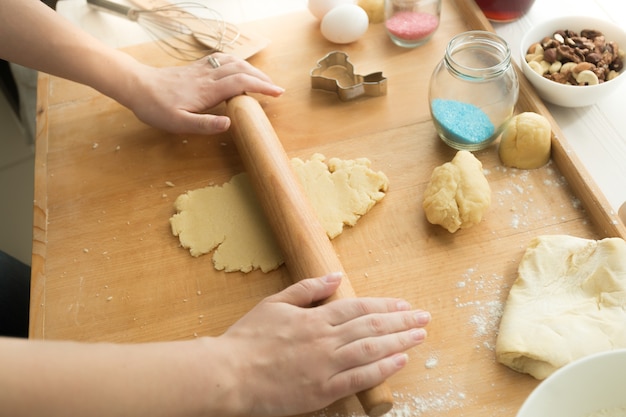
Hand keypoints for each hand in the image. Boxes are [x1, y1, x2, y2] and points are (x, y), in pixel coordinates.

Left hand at [125, 53, 283, 134]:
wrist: (136, 87)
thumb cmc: (156, 108)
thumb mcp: (178, 123)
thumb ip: (204, 124)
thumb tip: (229, 124)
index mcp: (207, 90)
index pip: (241, 83)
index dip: (262, 87)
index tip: (278, 93)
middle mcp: (207, 76)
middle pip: (242, 70)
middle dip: (262, 78)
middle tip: (277, 89)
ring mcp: (202, 70)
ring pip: (233, 62)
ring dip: (251, 69)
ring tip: (262, 80)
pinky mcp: (195, 68)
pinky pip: (221, 60)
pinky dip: (236, 62)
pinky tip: (238, 68)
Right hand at [220, 272, 430, 415]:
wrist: (229, 373)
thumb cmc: (248, 339)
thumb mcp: (275, 303)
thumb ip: (307, 289)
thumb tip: (334, 276)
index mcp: (314, 318)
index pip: (358, 307)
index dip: (385, 306)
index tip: (404, 305)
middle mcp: (325, 339)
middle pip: (371, 326)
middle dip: (401, 321)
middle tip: (424, 318)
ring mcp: (326, 365)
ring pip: (371, 349)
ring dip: (399, 341)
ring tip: (419, 336)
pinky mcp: (322, 390)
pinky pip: (359, 379)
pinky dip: (382, 369)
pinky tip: (400, 362)